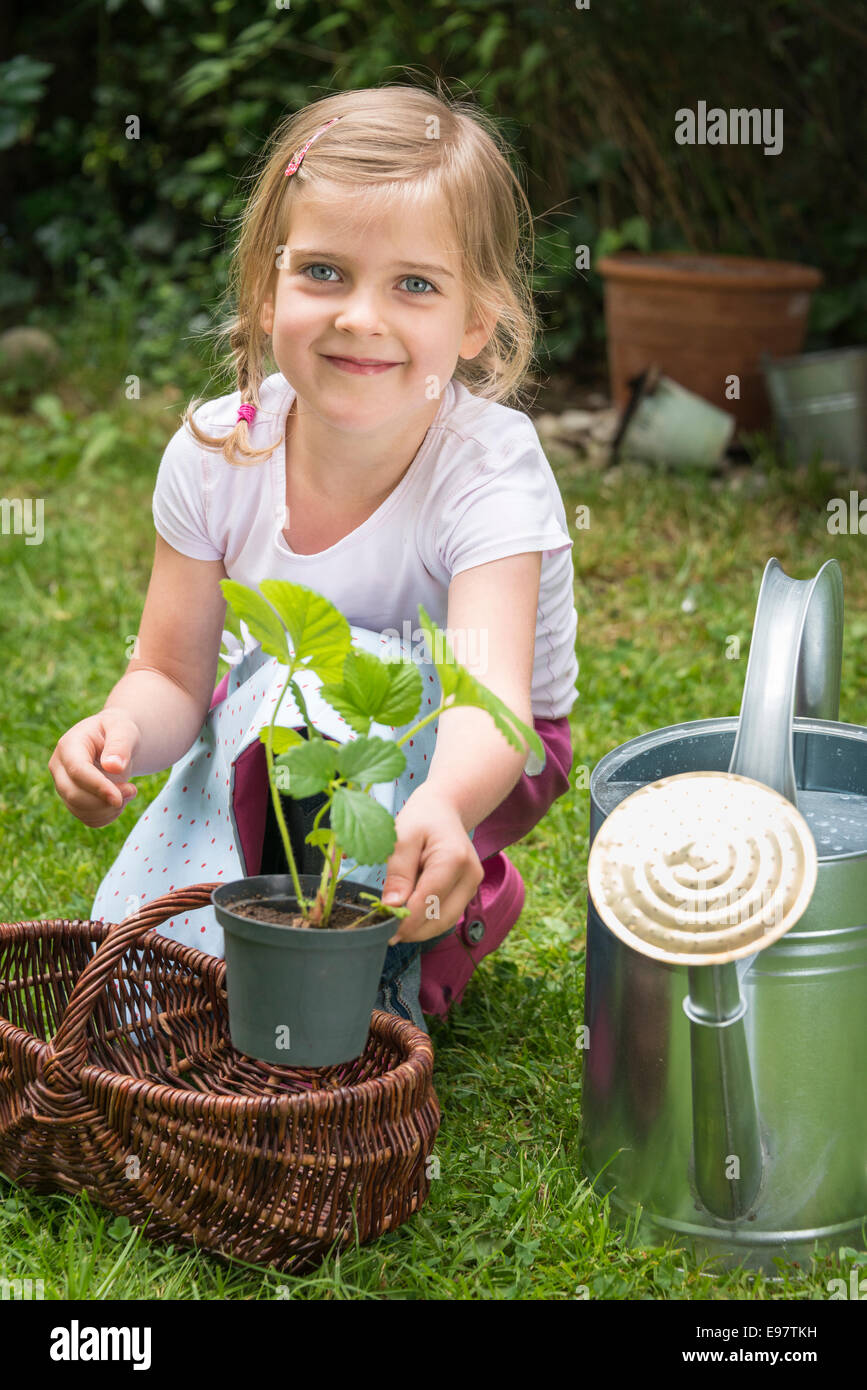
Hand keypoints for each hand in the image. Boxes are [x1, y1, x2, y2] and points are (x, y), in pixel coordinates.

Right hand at [48, 709, 141, 827]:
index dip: (97, 787)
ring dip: (111, 808)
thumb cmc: (119, 731)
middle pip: (74, 795)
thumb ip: (120, 745)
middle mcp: (59, 768)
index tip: (118, 798)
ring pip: (81, 811)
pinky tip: (120, 799)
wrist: (116, 741)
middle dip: (105, 800)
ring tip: (129, 790)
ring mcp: (64, 786)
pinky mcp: (73, 802)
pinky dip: (109, 816)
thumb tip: (112, 766)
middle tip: (133, 790)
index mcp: (69, 746)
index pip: (77, 771)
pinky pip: (89, 819)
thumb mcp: (124, 730)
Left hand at [381, 785, 484, 944]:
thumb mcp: (402, 837)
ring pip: (446, 921)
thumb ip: (398, 872)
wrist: (443, 810)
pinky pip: (447, 915)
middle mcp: (470, 875)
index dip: (406, 921)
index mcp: (454, 859)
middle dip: (413, 930)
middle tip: (385, 933)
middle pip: (441, 918)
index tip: (383, 929)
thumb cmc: (420, 819)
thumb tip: (392, 907)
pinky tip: (409, 918)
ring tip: (395, 927)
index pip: (428, 900)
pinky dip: (428, 921)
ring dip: (420, 930)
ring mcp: (472, 885)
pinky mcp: (468, 891)